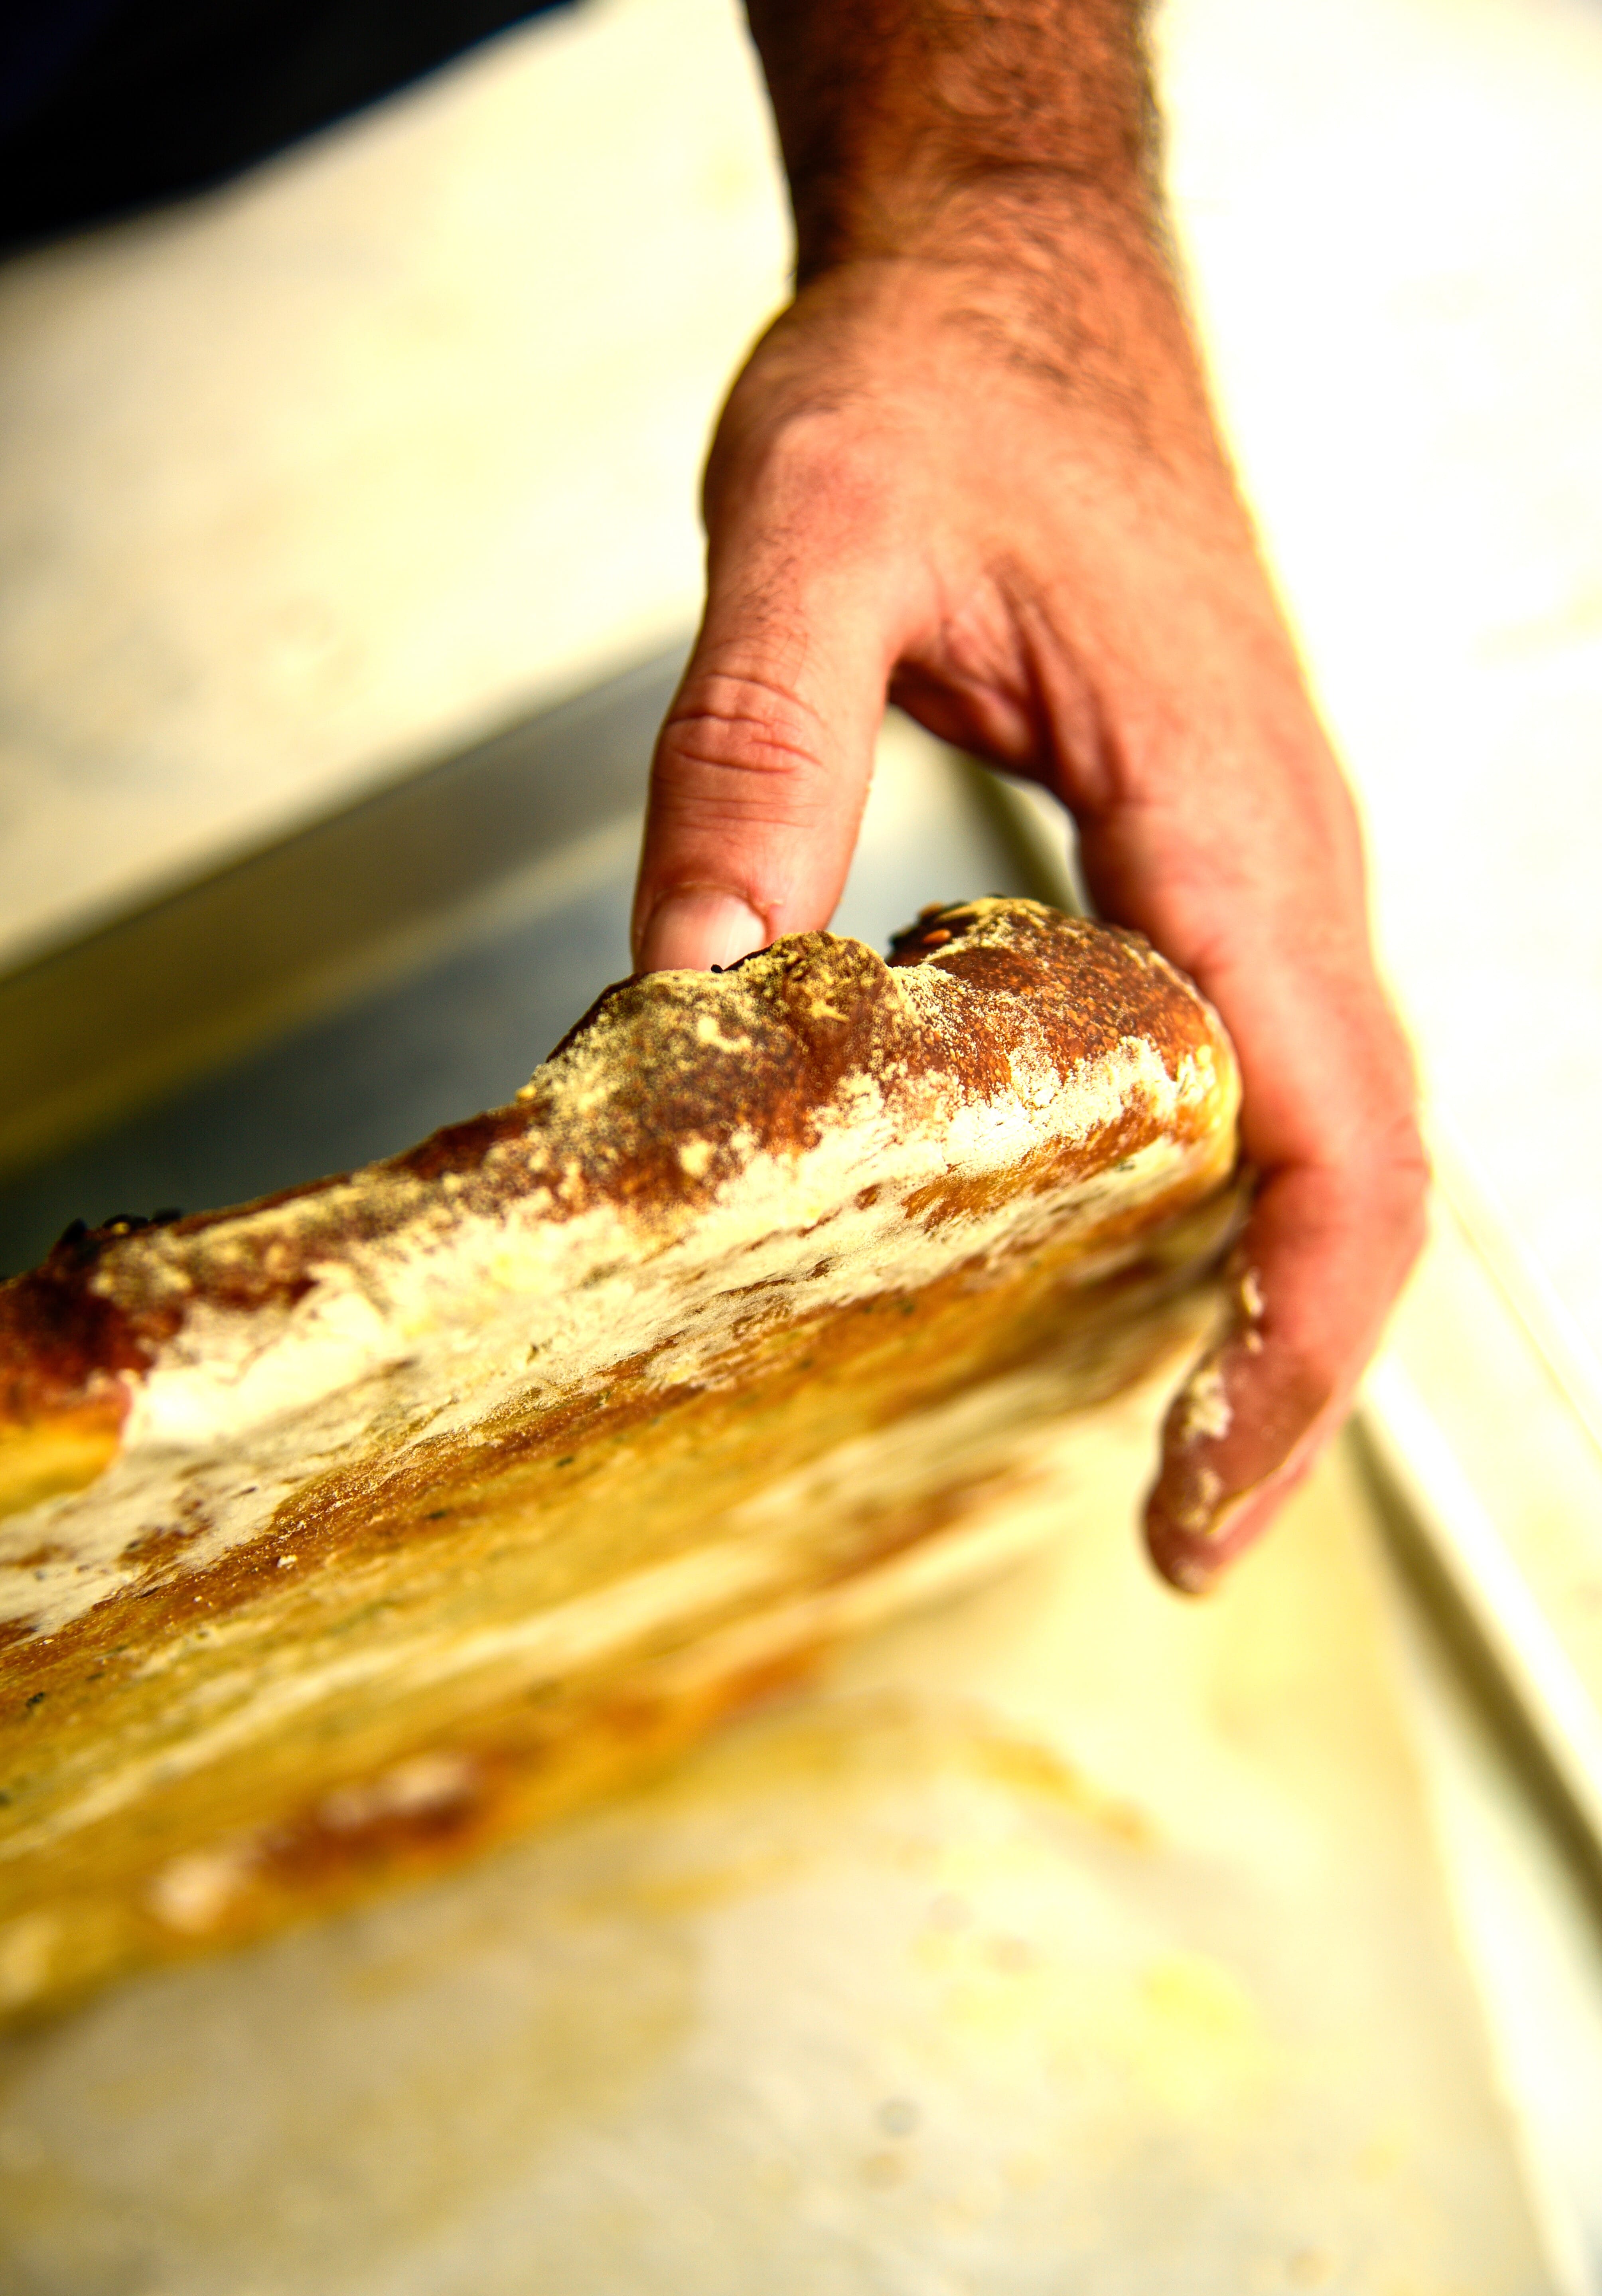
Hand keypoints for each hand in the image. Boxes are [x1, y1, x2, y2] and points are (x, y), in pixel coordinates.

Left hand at [631, 128, 1425, 1594]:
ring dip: (1266, 1298)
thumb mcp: (812, 537)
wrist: (1018, 278)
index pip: (1334, 1134)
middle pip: (1357, 1169)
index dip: (1296, 1341)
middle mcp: (1278, 857)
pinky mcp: (1206, 848)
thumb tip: (697, 984)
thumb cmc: (949, 383)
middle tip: (1174, 1531)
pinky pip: (1259, 1058)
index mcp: (1225, 812)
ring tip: (1161, 1447)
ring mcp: (1259, 857)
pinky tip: (1120, 1259)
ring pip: (1322, 1125)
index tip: (1206, 1492)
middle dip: (1290, 1372)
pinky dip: (1223, 1192)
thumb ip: (756, 753)